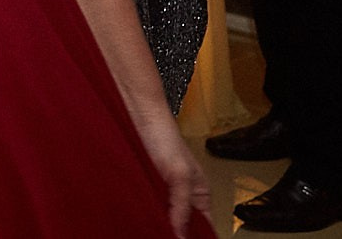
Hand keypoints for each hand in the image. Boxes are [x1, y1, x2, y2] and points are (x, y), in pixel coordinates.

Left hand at [137, 111, 210, 234]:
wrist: (138, 114)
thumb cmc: (164, 135)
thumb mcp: (180, 174)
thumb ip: (182, 204)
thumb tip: (180, 235)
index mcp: (199, 195)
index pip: (205, 227)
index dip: (199, 238)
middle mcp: (181, 196)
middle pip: (183, 226)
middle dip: (175, 234)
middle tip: (161, 236)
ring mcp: (161, 192)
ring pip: (162, 218)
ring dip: (156, 224)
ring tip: (148, 230)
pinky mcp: (143, 187)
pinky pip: (145, 207)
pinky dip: (142, 213)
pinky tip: (136, 219)